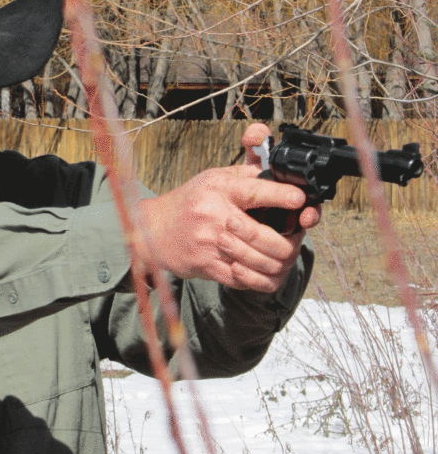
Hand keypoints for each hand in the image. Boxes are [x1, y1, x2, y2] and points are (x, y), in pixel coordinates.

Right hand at [135, 122, 319, 292]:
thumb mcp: (213, 179)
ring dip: (279, 263)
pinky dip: (262, 279)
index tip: (300, 200)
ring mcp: (211, 244)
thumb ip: (246, 175)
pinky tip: (267, 272)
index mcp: (218, 189)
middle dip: (288, 243)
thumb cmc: (189, 202)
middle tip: (296, 240)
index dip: (281, 195)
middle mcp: (214, 216)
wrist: (153, 230)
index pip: (254, 191)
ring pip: (258, 262)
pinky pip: (244, 279)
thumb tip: (279, 175)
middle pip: (263, 236)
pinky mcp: (208, 266)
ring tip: (284, 258)